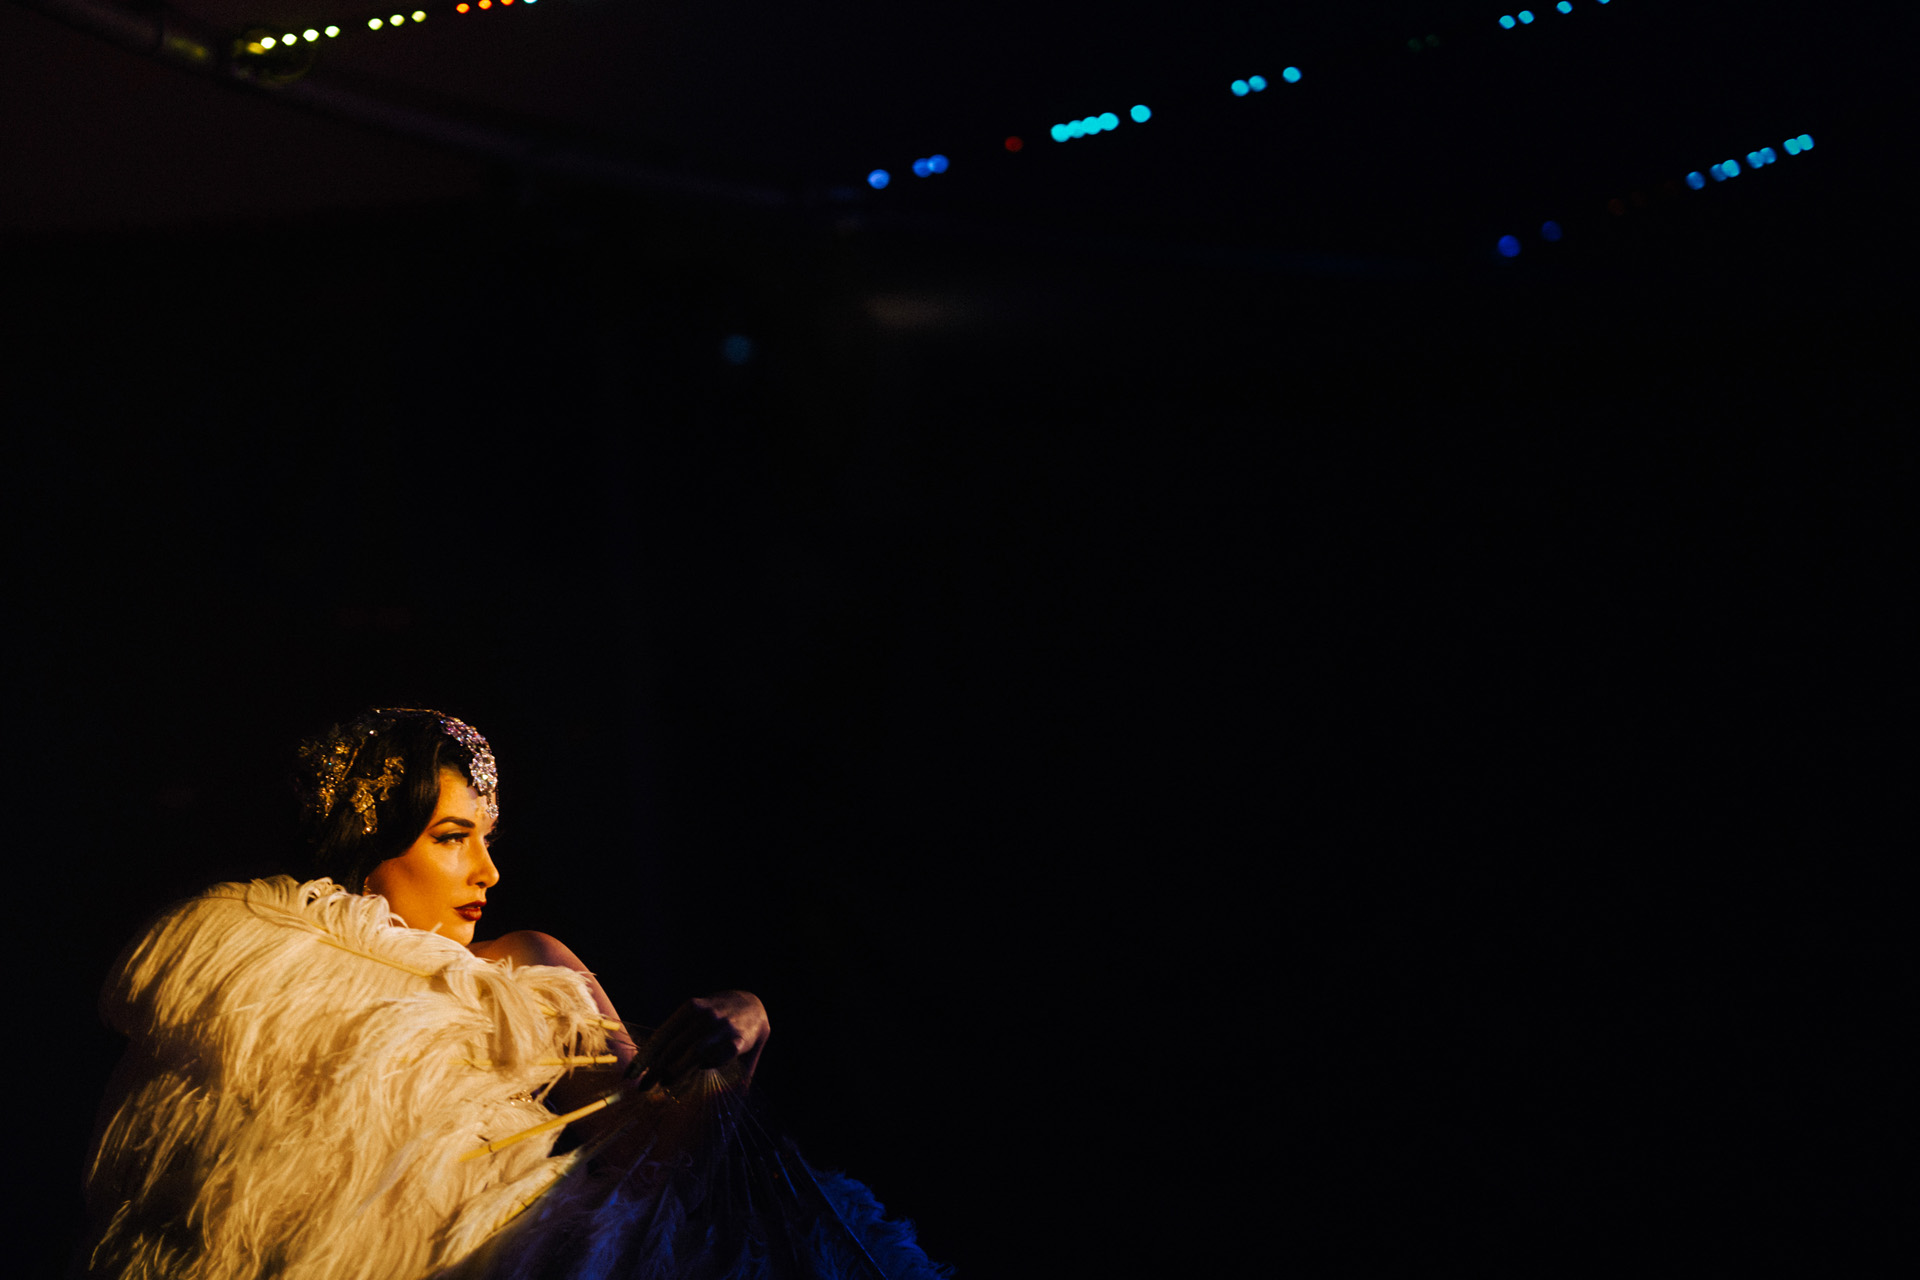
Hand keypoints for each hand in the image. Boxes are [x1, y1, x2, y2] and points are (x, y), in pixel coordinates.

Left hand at [630, 991, 768, 1090]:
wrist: (754, 1005)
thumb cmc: (717, 1017)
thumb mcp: (695, 1017)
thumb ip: (677, 1036)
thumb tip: (648, 1062)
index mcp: (689, 1009)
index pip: (661, 1035)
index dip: (644, 1056)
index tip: (629, 1074)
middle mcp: (704, 1015)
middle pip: (674, 1045)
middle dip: (656, 1068)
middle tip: (642, 1086)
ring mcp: (722, 1027)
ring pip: (694, 1051)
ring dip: (677, 1069)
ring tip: (665, 1083)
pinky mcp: (739, 1039)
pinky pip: (720, 1056)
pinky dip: (709, 1065)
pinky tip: (702, 1070)